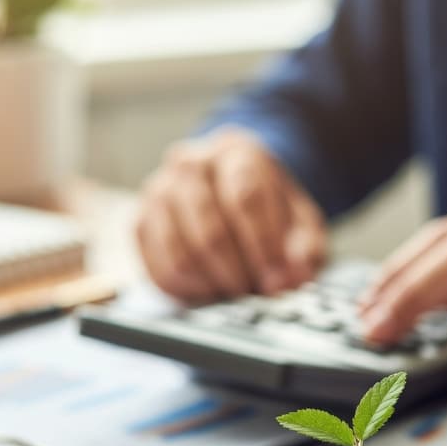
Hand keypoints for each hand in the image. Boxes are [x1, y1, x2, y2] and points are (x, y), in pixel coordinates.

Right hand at [135, 127, 326, 302]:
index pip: (245, 197)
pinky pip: (160, 271)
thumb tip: (292, 278)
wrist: (233, 188)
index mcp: (235, 152)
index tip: (278, 280)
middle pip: (210, 230)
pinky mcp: (141, 223)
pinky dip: (189, 292)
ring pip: (182, 255)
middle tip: (256, 293)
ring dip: (213, 285)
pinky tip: (211, 292)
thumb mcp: (301, 221)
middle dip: (238, 272)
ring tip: (236, 291)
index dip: (264, 246)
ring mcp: (158, 192)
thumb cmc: (267, 206)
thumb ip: (305, 248)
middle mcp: (189, 164)